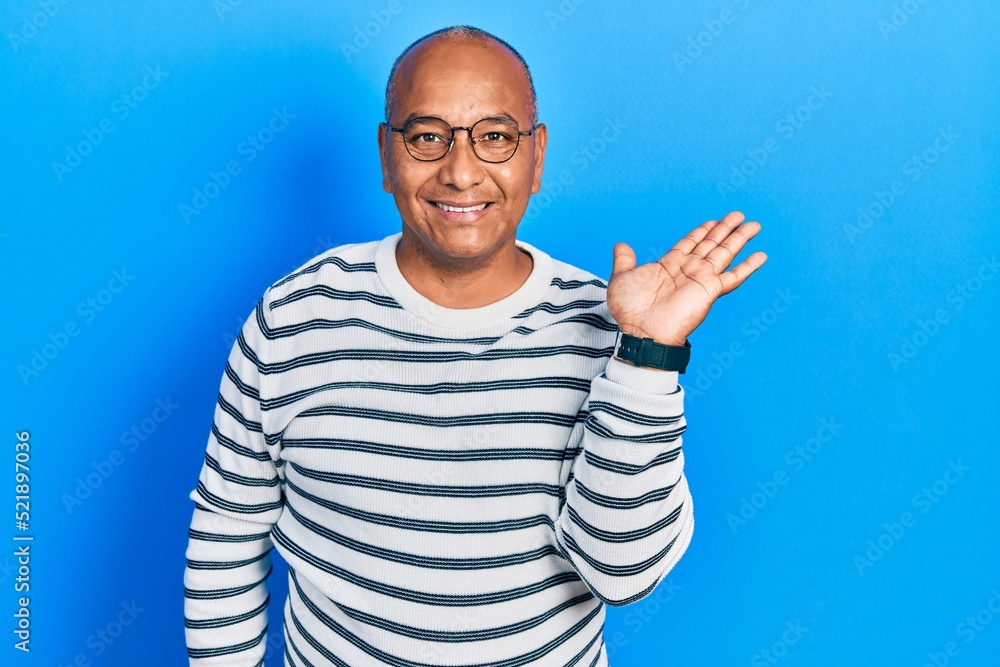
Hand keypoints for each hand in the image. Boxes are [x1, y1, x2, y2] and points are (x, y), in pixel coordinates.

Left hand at [607, 211, 766, 345]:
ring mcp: (700, 279)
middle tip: (738, 215)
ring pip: (725, 253)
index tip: (713, 220)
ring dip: (739, 238)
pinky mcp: (710, 290)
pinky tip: (761, 256)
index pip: (690, 243)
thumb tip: (620, 245)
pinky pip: (734, 276)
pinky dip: (748, 266)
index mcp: (669, 265)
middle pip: (711, 244)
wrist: (641, 331)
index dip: (702, 231)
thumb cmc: (630, 311)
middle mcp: (688, 270)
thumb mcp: (622, 278)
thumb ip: (624, 260)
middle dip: (725, 229)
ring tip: (753, 226)